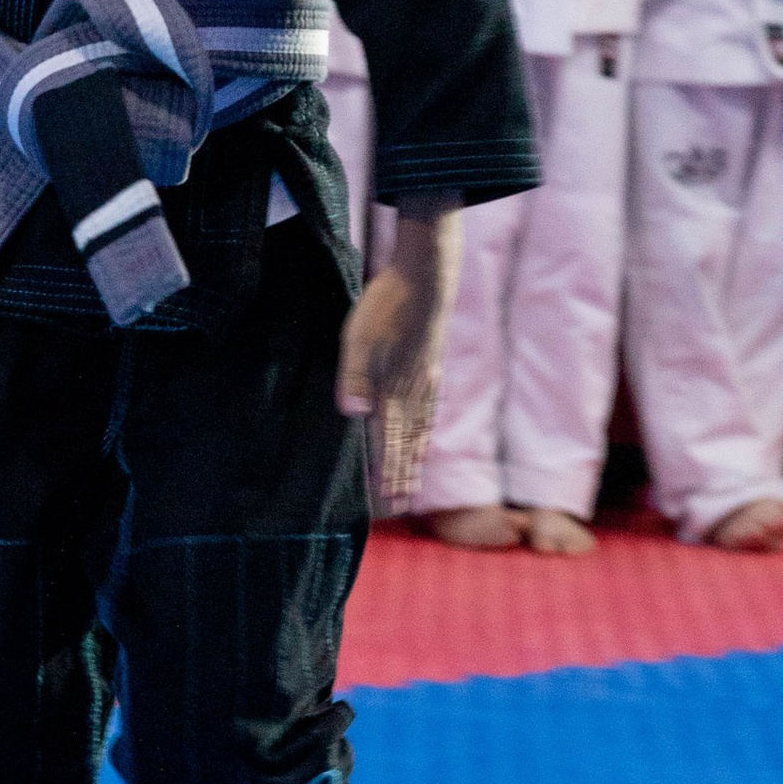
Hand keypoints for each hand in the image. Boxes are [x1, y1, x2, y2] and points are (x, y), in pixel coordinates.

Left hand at [337, 206, 457, 509]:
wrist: (425, 278)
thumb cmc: (385, 306)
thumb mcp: (357, 338)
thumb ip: (354, 377)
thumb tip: (354, 415)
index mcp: (391, 390)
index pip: (388, 441)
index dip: (388, 472)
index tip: (389, 502)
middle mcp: (411, 392)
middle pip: (406, 442)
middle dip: (402, 475)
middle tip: (401, 505)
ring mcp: (424, 380)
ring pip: (419, 428)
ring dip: (414, 456)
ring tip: (413, 478)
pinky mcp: (428, 365)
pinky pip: (428, 408)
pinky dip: (425, 429)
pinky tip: (425, 432)